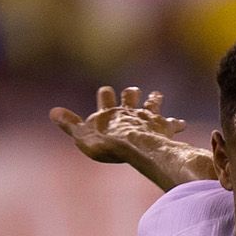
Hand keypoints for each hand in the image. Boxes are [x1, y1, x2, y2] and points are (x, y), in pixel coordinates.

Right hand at [50, 85, 187, 164]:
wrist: (135, 145)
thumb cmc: (108, 145)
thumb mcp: (82, 136)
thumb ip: (69, 125)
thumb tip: (52, 111)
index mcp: (110, 112)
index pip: (105, 98)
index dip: (106, 96)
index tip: (106, 91)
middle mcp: (129, 111)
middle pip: (130, 97)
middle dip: (130, 94)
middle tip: (133, 90)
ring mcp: (148, 118)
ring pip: (152, 104)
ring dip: (154, 100)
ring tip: (157, 95)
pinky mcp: (163, 127)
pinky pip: (172, 124)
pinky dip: (176, 124)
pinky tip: (183, 124)